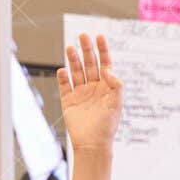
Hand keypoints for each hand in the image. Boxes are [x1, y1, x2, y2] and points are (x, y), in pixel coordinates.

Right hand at [57, 33, 122, 152]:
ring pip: (76, 71)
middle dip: (87, 49)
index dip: (103, 50)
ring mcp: (80, 93)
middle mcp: (94, 88)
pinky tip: (63, 70)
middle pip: (90, 64)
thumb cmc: (107, 126)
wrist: (92, 144)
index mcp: (107, 88)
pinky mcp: (68, 100)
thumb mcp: (116, 104)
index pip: (105, 64)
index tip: (100, 36)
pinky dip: (63, 77)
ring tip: (70, 48)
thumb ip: (116, 85)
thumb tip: (109, 69)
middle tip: (83, 35)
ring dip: (73, 59)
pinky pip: (64, 84)